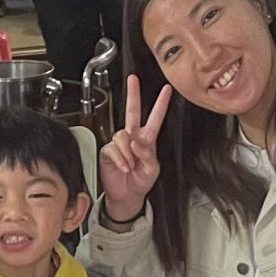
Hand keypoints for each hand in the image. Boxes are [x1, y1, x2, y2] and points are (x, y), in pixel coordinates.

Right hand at [98, 74, 171, 220]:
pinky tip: (124, 167)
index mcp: (147, 140)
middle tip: (133, 80)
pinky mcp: (108, 152)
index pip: (155, 118)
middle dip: (133, 94)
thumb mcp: (152, 169)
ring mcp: (120, 144)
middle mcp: (132, 138)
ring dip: (128, 153)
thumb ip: (148, 155)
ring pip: (122, 135)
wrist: (128, 196)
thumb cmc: (141, 182)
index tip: (166, 90)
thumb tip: (136, 144)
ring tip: (130, 165)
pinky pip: (113, 149)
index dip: (161, 104)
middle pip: (132, 111)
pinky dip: (120, 159)